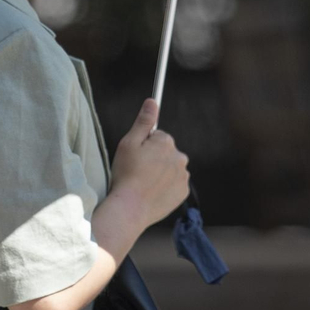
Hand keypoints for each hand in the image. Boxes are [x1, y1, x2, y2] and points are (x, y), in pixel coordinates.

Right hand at [108, 99, 189, 229]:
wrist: (130, 208)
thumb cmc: (126, 174)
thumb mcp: (129, 143)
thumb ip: (144, 121)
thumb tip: (152, 101)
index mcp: (166, 142)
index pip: (157, 137)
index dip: (144, 147)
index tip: (136, 157)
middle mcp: (180, 157)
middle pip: (166, 152)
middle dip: (155, 158)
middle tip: (138, 171)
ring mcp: (183, 176)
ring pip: (171, 168)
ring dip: (161, 173)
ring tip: (144, 184)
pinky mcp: (183, 192)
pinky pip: (175, 184)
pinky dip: (166, 187)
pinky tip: (152, 193)